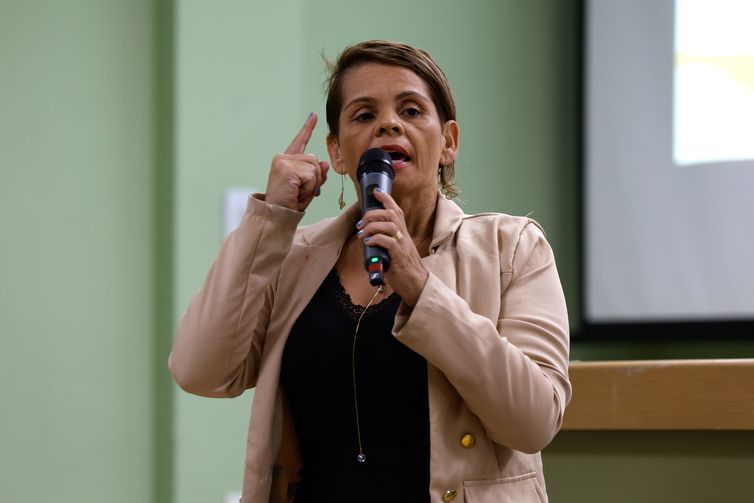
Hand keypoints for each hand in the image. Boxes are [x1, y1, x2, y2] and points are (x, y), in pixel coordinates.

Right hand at [265, 113, 328, 211]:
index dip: (307, 128)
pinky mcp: (286, 168)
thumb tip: (323, 163)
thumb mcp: (308, 187)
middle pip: (315, 160)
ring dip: (312, 184)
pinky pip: (311, 175)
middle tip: (300, 191)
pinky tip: (296, 192)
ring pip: (314, 168)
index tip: (314, 116)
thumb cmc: (290, 203)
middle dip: (315, 178)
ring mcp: (283, 161)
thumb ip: (316, 174)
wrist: (276, 215)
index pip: (299, 141)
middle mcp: (282, 157)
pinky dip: (308, 187)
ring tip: (297, 192)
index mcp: (286, 161)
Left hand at [356, 190, 428, 305]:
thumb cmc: (404, 269)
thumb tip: (366, 239)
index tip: (375, 192)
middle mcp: (404, 236)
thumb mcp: (394, 251)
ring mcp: (403, 246)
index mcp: (402, 233)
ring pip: (390, 225)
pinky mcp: (400, 257)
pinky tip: (368, 243)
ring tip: (362, 233)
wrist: (416, 285)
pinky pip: (388, 242)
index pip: (396, 210)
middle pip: (391, 214)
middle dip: (373, 213)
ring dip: (372, 226)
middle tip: (361, 222)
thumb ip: (384, 242)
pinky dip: (376, 239)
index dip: (386, 199)